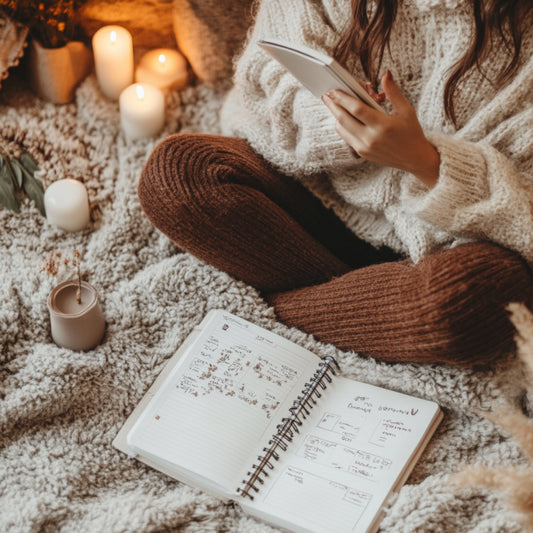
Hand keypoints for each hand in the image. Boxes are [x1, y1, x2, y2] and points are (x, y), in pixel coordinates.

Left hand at [322, 71, 439, 187]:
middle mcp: (371, 138)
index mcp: (383, 125)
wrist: (414, 159)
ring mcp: (364, 148)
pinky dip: (342, 126)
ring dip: (335, 116)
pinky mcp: (362, 153)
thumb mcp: (406, 110)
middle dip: (333, 105)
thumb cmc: (412, 132)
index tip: (333, 90)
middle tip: (326, 95)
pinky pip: (346, 137)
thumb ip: (393, 92)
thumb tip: (385, 74)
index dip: (342, 98)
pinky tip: (342, 117)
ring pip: (342, 129)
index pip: (356, 109)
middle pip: (344, 119)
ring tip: (332, 104)